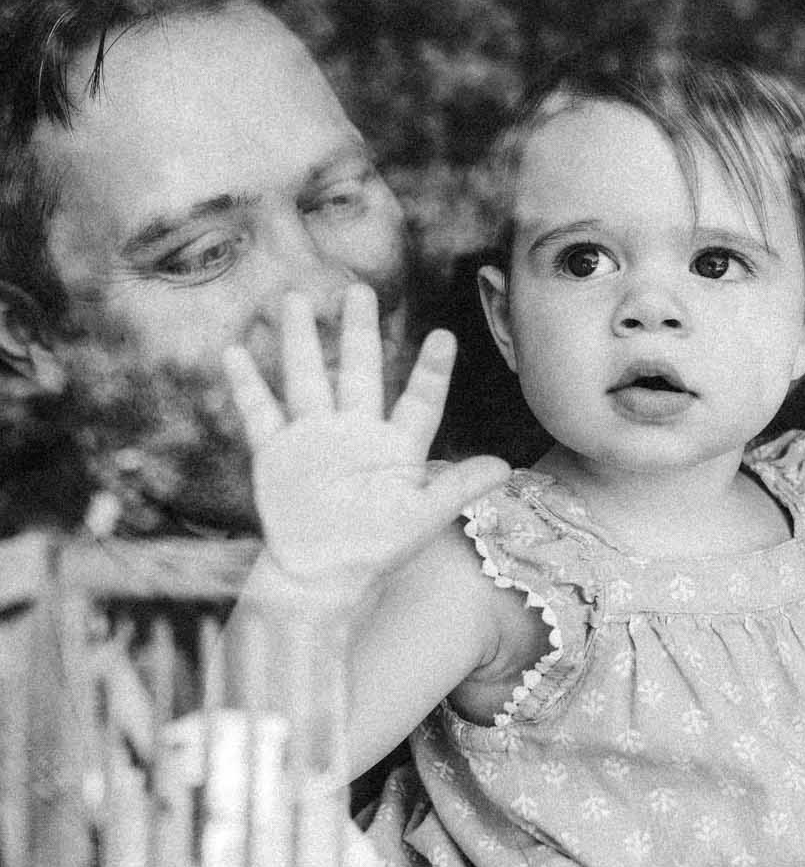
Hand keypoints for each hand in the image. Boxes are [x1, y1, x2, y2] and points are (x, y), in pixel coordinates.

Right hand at [223, 285, 506, 587]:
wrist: (321, 576)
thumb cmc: (376, 550)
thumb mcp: (421, 518)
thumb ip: (458, 488)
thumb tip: (506, 468)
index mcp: (395, 446)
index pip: (418, 402)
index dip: (430, 372)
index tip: (444, 336)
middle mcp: (356, 432)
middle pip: (359, 372)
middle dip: (359, 331)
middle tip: (359, 290)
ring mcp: (315, 437)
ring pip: (308, 378)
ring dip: (301, 341)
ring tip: (295, 299)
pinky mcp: (278, 452)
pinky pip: (261, 412)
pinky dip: (247, 384)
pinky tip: (235, 351)